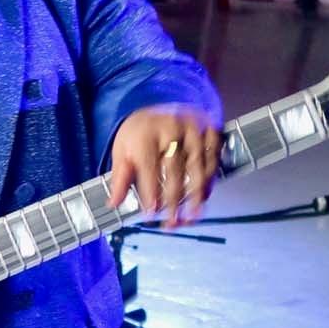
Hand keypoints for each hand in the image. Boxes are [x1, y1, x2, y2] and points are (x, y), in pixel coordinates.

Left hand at [108, 106, 220, 227]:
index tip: (151, 213)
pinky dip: (209, 182)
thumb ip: (120, 177)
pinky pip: (214, 161)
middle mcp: (172, 128)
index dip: (151, 192)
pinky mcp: (211, 130)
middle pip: (176, 171)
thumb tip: (114, 203)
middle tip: (172, 223)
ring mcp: (195, 129)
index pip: (150, 168)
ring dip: (196, 197)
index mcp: (147, 132)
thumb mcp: (122, 149)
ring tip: (191, 218)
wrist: (161, 104)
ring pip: (199, 168)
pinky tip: (203, 199)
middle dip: (174, 201)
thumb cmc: (140, 132)